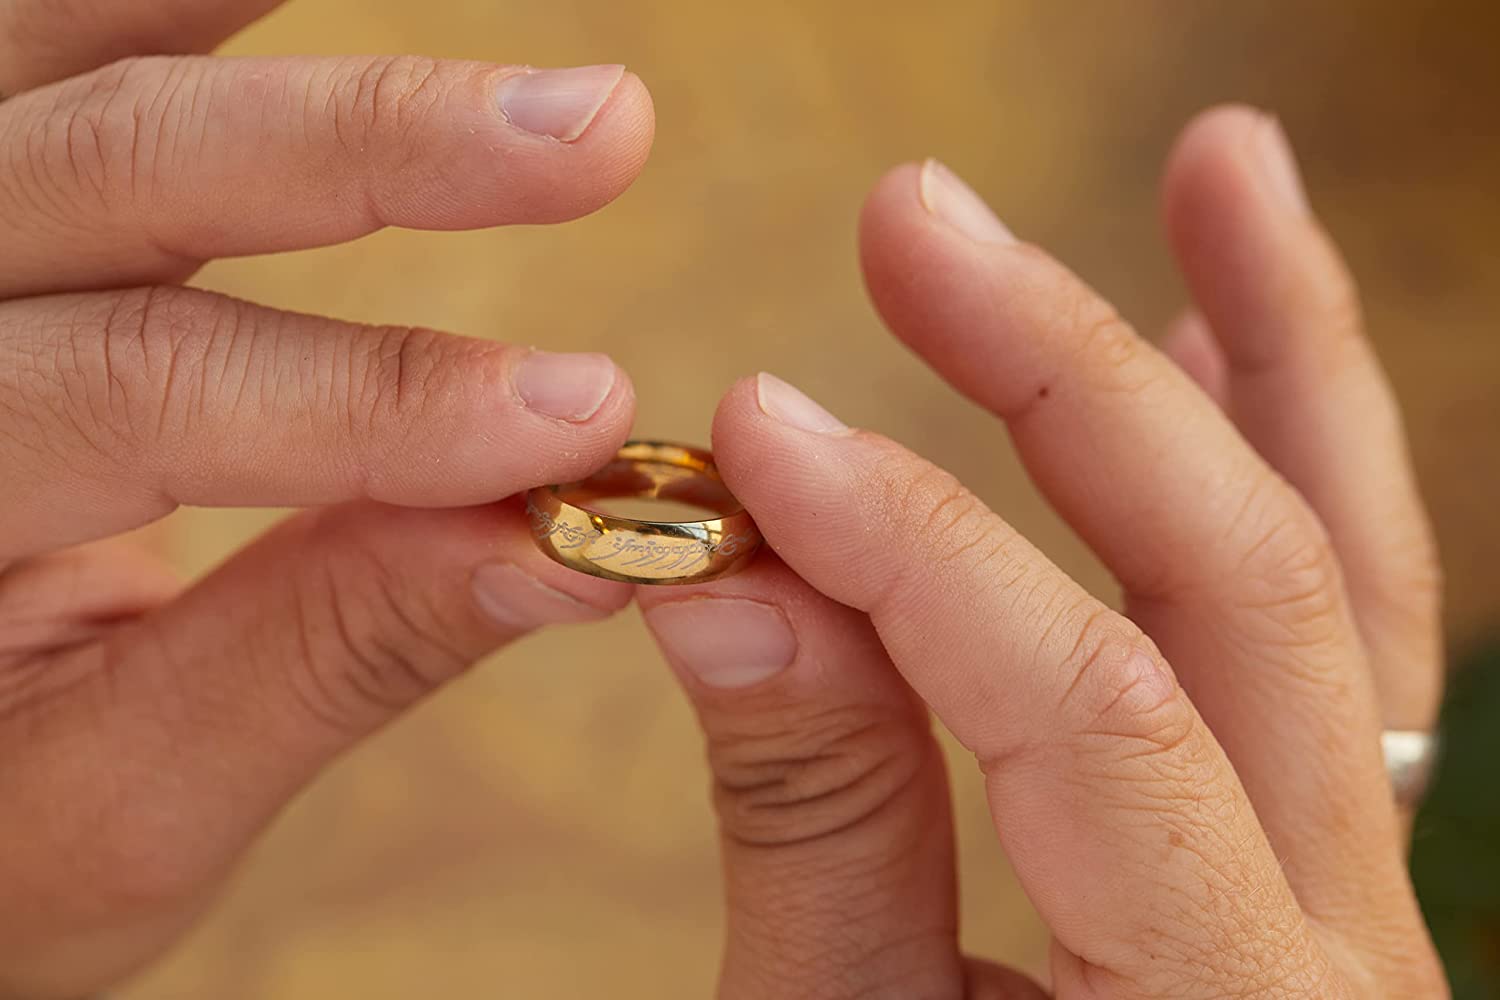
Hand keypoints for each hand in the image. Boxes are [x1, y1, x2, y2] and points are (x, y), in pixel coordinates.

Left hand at [0, 5, 650, 995]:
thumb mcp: (127, 802)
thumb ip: (329, 651)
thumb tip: (559, 539)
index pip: (128, 397)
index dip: (369, 399)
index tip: (588, 417)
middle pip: (98, 166)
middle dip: (367, 143)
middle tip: (598, 126)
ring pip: (51, 50)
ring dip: (236, 2)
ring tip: (474, 37)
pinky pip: (49, 57)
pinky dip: (175, 4)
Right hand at [639, 106, 1446, 997]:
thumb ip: (815, 822)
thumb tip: (730, 579)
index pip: (1084, 709)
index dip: (910, 547)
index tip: (752, 432)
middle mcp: (1342, 928)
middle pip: (1249, 588)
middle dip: (1070, 380)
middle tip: (920, 223)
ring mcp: (1353, 873)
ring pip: (1353, 573)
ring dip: (1276, 355)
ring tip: (1219, 171)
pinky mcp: (1306, 841)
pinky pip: (1336, 629)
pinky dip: (1281, 467)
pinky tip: (1209, 345)